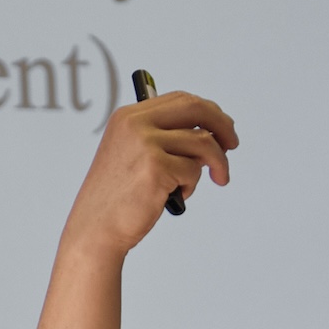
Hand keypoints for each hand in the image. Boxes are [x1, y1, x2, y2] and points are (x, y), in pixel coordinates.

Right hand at [60, 92, 235, 260]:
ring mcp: (145, 144)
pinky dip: (191, 186)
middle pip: (196, 109)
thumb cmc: (118, 198)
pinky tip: (173, 195)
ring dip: (213, 164)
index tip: (221, 128)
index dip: (207, 112)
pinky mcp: (156, 167)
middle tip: (233, 145)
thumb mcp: (134, 155)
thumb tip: (212, 131)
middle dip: (222, 126)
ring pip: (202, 143)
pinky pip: (194, 170)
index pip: (180, 99)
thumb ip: (164, 138)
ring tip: (201, 182)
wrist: (96, 228)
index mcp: (128, 116)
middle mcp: (135, 124)